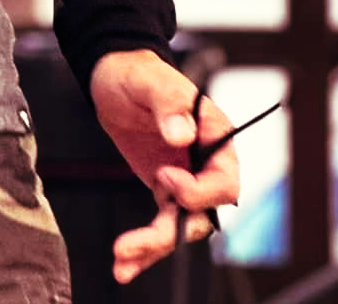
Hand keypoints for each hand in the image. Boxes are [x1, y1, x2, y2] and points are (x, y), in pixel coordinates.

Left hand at [90, 48, 238, 282]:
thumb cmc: (139, 72)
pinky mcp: (164, 190)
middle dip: (173, 233)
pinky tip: (124, 265)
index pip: (223, 180)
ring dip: (155, 248)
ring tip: (123, 261)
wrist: (114, 77)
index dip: (198, 190)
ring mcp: (186, 179)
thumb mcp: (151, 81)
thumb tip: (181, 134)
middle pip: (204, 213)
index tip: (164, 177)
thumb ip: (169, 104)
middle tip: (137, 241)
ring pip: (182, 227)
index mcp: (215, 136)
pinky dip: (145, 247)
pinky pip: (163, 224)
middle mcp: (205, 164)